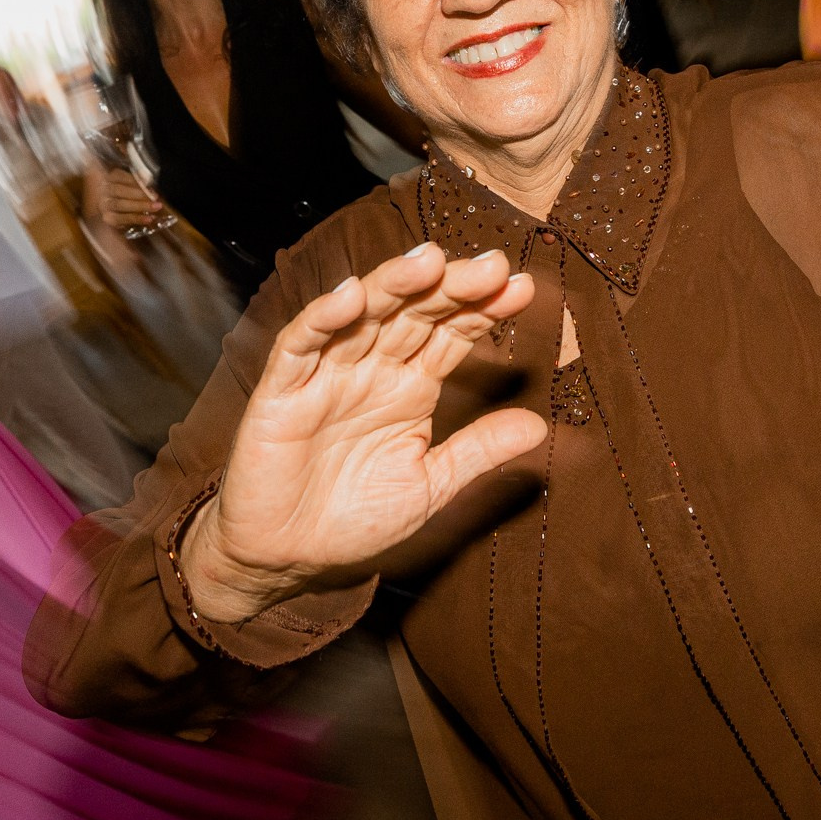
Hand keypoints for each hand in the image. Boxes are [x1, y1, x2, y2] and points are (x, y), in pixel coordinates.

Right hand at [83, 164, 165, 233]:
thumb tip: (147, 178)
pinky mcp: (107, 218)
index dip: (136, 181)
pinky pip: (121, 219)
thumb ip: (137, 180)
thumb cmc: (124, 193)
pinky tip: (148, 219)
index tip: (150, 184)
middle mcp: (103, 190)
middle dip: (140, 194)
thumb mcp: (129, 182)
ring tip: (155, 207)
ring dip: (140, 206)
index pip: (121, 176)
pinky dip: (136, 219)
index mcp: (109, 177)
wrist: (111, 208)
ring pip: (120, 205)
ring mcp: (104, 205)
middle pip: (120, 191)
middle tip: (155, 197)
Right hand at [181, 243, 544, 622]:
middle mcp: (372, 370)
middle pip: (415, 314)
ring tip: (430, 262)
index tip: (521, 289)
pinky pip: (300, 346)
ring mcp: (327, 375)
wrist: (286, 557)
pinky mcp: (281, 392)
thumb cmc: (354, 518)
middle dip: (451, 287)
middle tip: (491, 265)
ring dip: (394, 286)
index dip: (483, 309)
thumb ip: (477, 452)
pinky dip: (322, 319)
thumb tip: (539, 426)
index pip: (451, 334)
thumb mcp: (429, 487)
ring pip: (363, 316)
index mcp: (411, 387)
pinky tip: (350, 296)